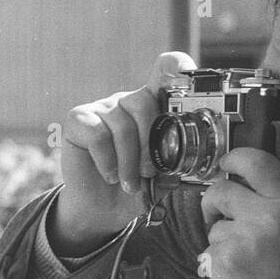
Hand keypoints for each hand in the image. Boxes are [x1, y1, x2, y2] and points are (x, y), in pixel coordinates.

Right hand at [50, 51, 196, 255]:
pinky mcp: (78, 120)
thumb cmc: (137, 189)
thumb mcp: (165, 176)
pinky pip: (98, 134)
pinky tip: (110, 175)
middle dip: (151, 143)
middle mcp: (128, 102)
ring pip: (122, 124)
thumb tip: (201, 156)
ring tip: (130, 182)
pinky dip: (107, 161)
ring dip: (129, 161)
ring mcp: (102, 108)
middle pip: (144, 101)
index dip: (175, 68)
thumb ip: (180, 160)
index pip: (166, 71)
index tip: (185, 76)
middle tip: (150, 172)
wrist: (103, 210)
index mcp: (154, 109)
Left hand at [201, 147, 279, 278]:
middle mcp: (268, 216)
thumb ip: (277, 201)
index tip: (225, 165)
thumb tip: (239, 181)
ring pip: (213, 227)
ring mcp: (243, 240)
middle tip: (222, 220)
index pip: (255, 161)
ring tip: (246, 264)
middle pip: (221, 190)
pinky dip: (217, 265)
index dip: (233, 159)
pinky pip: (207, 252)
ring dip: (221, 242)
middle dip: (214, 204)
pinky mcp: (224, 264)